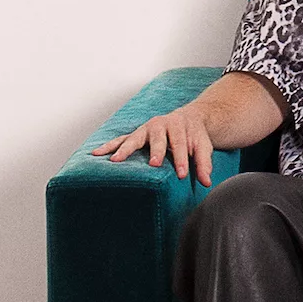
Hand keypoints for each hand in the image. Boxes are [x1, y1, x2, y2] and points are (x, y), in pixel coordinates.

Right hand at [91, 105, 215, 186]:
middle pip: (158, 139)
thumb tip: (206, 183)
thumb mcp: (203, 147)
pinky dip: (109, 146)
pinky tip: (96, 153)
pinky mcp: (136, 134)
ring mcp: (145, 129)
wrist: (187, 119)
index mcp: (178, 126)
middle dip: (156, 151)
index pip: (180, 144)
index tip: (182, 174)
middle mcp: (160, 124)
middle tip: (154, 164)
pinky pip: (120, 140)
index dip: (182, 159)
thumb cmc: (194, 136)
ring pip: (134, 138)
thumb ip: (204, 164)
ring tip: (114, 160)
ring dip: (125, 149)